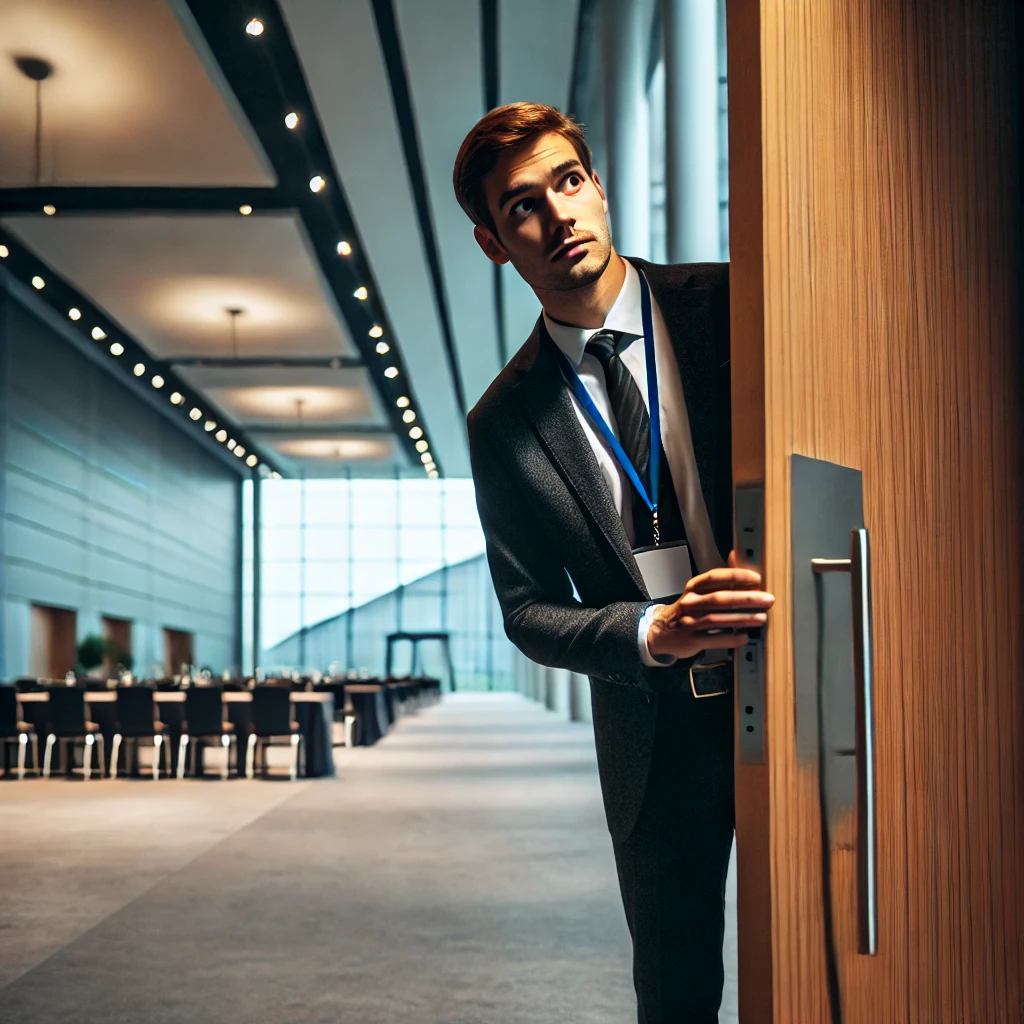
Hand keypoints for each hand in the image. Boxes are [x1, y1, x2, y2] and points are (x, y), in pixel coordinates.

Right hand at [646, 550, 775, 660]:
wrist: (662, 631)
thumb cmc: (688, 608)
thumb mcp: (698, 590)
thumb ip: (720, 577)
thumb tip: (737, 555)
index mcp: (693, 588)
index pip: (714, 577)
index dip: (736, 576)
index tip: (756, 578)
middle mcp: (690, 603)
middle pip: (719, 599)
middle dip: (746, 599)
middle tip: (768, 599)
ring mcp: (689, 623)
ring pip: (717, 619)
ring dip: (742, 618)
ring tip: (762, 618)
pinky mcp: (691, 641)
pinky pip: (714, 639)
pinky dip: (731, 638)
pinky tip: (745, 636)